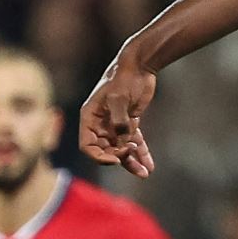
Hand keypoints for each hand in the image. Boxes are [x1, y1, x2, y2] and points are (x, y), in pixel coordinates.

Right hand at [78, 53, 157, 177]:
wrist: (140, 65)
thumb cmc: (124, 79)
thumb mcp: (119, 98)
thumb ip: (120, 120)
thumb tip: (123, 141)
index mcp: (90, 119)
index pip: (88, 146)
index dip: (100, 156)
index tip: (117, 158)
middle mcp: (100, 124)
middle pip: (106, 150)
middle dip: (120, 158)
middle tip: (135, 159)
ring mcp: (115, 124)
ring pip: (121, 148)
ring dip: (132, 161)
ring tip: (145, 173)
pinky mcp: (129, 122)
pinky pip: (133, 141)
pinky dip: (141, 152)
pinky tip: (149, 164)